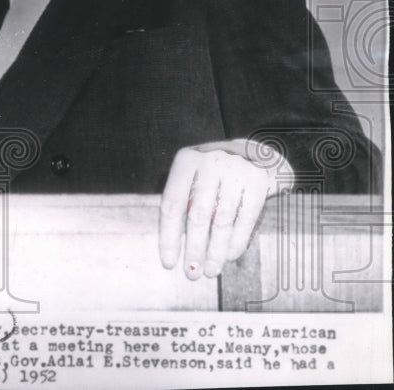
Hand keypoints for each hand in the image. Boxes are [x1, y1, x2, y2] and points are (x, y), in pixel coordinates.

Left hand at [159, 139, 290, 279]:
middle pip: (198, 215)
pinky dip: (236, 241)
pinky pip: (246, 219)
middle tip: (192, 273)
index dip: (169, 236)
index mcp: (186, 160)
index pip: (172, 204)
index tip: (168, 263)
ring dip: (216, 251)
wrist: (255, 152)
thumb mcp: (194, 177)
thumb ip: (184, 203)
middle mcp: (209, 161)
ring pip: (222, 221)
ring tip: (211, 271)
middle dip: (194, 248)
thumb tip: (174, 249)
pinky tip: (229, 256)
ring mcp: (236, 169)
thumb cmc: (215, 173)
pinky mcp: (258, 180)